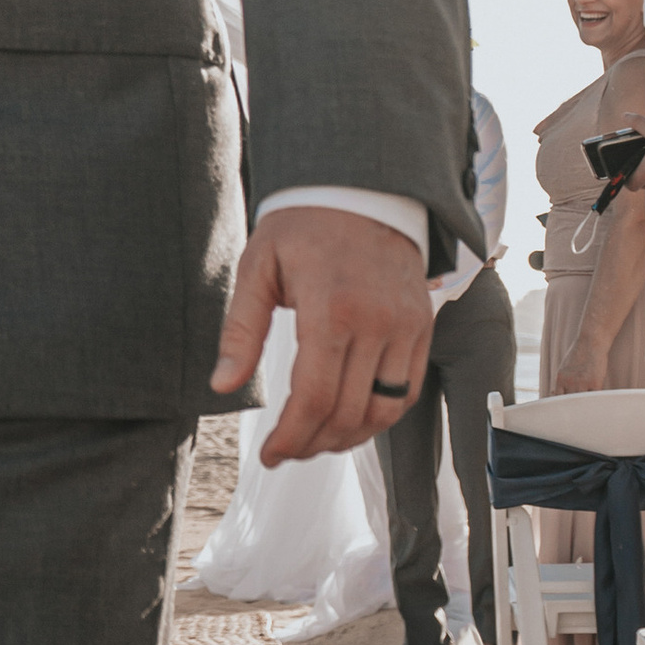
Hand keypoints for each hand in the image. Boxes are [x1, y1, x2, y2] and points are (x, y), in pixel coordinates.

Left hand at [212, 207, 431, 461]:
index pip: (313, 396)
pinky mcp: (422, 327)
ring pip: (383, 410)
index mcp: (330, 308)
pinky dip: (381, 416)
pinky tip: (351, 420)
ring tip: (315, 442)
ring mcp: (406, 326)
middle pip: (347, 411)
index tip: (270, 455)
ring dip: (348, 438)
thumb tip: (222, 386)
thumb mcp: (258, 268)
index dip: (291, 437)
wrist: (360, 190)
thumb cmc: (301, 227)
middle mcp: (376, 321)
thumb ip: (241, 330)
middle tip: (286, 452)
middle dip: (312, 444)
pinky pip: (408, 391)